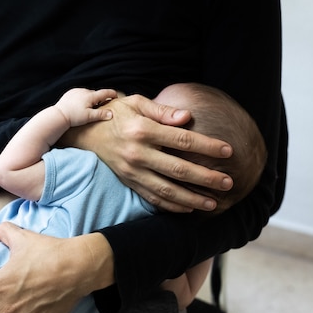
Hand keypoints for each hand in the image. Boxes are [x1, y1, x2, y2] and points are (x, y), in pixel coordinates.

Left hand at [55, 88, 116, 126]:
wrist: (59, 115)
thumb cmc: (74, 117)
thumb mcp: (89, 117)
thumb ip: (101, 114)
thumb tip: (111, 114)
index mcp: (90, 96)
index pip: (105, 92)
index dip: (112, 94)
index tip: (116, 96)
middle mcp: (84, 91)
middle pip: (96, 94)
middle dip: (99, 99)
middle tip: (101, 107)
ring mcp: (77, 91)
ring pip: (88, 94)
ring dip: (90, 99)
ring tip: (88, 108)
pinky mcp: (70, 92)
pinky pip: (80, 94)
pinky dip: (82, 98)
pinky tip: (80, 106)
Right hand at [61, 94, 232, 212]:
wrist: (84, 132)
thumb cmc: (115, 113)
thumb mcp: (137, 103)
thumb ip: (163, 111)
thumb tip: (187, 117)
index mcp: (142, 130)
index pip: (181, 139)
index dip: (206, 146)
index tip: (228, 151)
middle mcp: (137, 154)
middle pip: (178, 169)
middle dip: (206, 178)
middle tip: (228, 183)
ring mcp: (131, 171)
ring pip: (166, 190)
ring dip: (191, 199)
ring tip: (213, 203)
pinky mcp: (128, 182)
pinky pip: (152, 198)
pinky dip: (171, 206)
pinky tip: (188, 209)